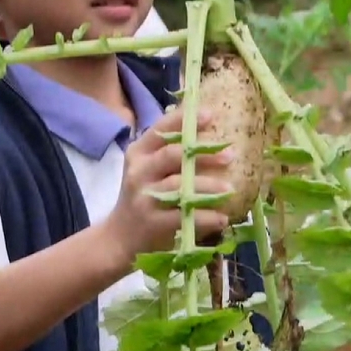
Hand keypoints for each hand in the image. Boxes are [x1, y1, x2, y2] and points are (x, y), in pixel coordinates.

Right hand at [105, 108, 233, 261]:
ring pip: (179, 187)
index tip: (210, 115)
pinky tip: (221, 218)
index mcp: (139, 153)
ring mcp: (145, 198)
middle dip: (203, 154)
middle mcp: (139, 172)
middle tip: (230, 155)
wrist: (121, 236)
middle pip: (172, 156)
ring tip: (229, 188)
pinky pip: (183, 216)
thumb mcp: (147, 168)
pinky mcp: (153, 223)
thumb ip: (168, 150)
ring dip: (208, 187)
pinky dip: (205, 218)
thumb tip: (205, 127)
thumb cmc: (143, 195)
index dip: (184, 121)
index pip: (160, 130)